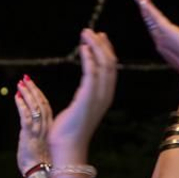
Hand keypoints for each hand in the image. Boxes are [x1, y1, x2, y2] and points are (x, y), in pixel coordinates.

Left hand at [13, 75, 53, 174]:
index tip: (33, 85)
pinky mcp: (29, 135)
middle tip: (26, 78)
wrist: (38, 174)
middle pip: (42, 103)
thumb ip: (41, 133)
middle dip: (33, 89)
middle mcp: (47, 127)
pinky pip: (26, 116)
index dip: (40, 94)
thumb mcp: (43, 144)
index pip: (47, 107)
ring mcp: (39, 130)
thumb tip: (34, 128)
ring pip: (35, 107)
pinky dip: (21, 105)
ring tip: (21, 83)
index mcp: (52, 129)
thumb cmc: (39, 162)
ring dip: (27, 94)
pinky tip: (17, 97)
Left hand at [47, 29, 117, 161]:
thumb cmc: (70, 129)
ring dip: (95, 46)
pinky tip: (83, 48)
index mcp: (105, 96)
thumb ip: (86, 93)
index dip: (106, 50)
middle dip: (101, 44)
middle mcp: (105, 95)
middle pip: (110, 63)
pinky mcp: (88, 98)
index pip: (111, 68)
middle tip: (90, 31)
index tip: (99, 37)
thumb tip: (86, 84)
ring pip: (104, 65)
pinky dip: (89, 58)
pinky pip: (92, 73)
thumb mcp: (81, 106)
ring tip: (86, 34)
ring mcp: (98, 97)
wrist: (67, 146)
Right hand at [133, 0, 178, 78]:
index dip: (148, 18)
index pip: (153, 28)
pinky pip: (155, 18)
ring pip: (150, 18)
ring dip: (143, 5)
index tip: (145, 9)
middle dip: (143, 9)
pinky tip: (144, 1)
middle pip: (148, 21)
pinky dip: (149, 9)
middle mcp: (160, 41)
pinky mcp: (167, 31)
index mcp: (164, 46)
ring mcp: (162, 37)